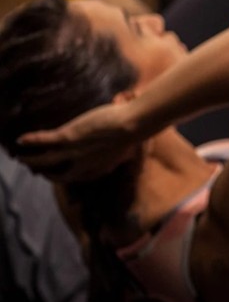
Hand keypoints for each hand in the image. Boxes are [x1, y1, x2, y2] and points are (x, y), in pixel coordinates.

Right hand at [16, 99, 141, 182]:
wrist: (133, 124)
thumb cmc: (134, 133)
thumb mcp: (126, 150)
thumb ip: (119, 157)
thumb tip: (123, 157)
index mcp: (99, 168)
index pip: (80, 177)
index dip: (69, 177)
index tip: (62, 175)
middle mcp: (84, 164)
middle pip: (60, 175)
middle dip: (48, 174)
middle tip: (39, 171)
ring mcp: (74, 151)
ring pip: (46, 160)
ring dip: (32, 159)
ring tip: (20, 157)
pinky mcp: (68, 137)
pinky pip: (45, 140)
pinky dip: (32, 140)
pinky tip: (21, 139)